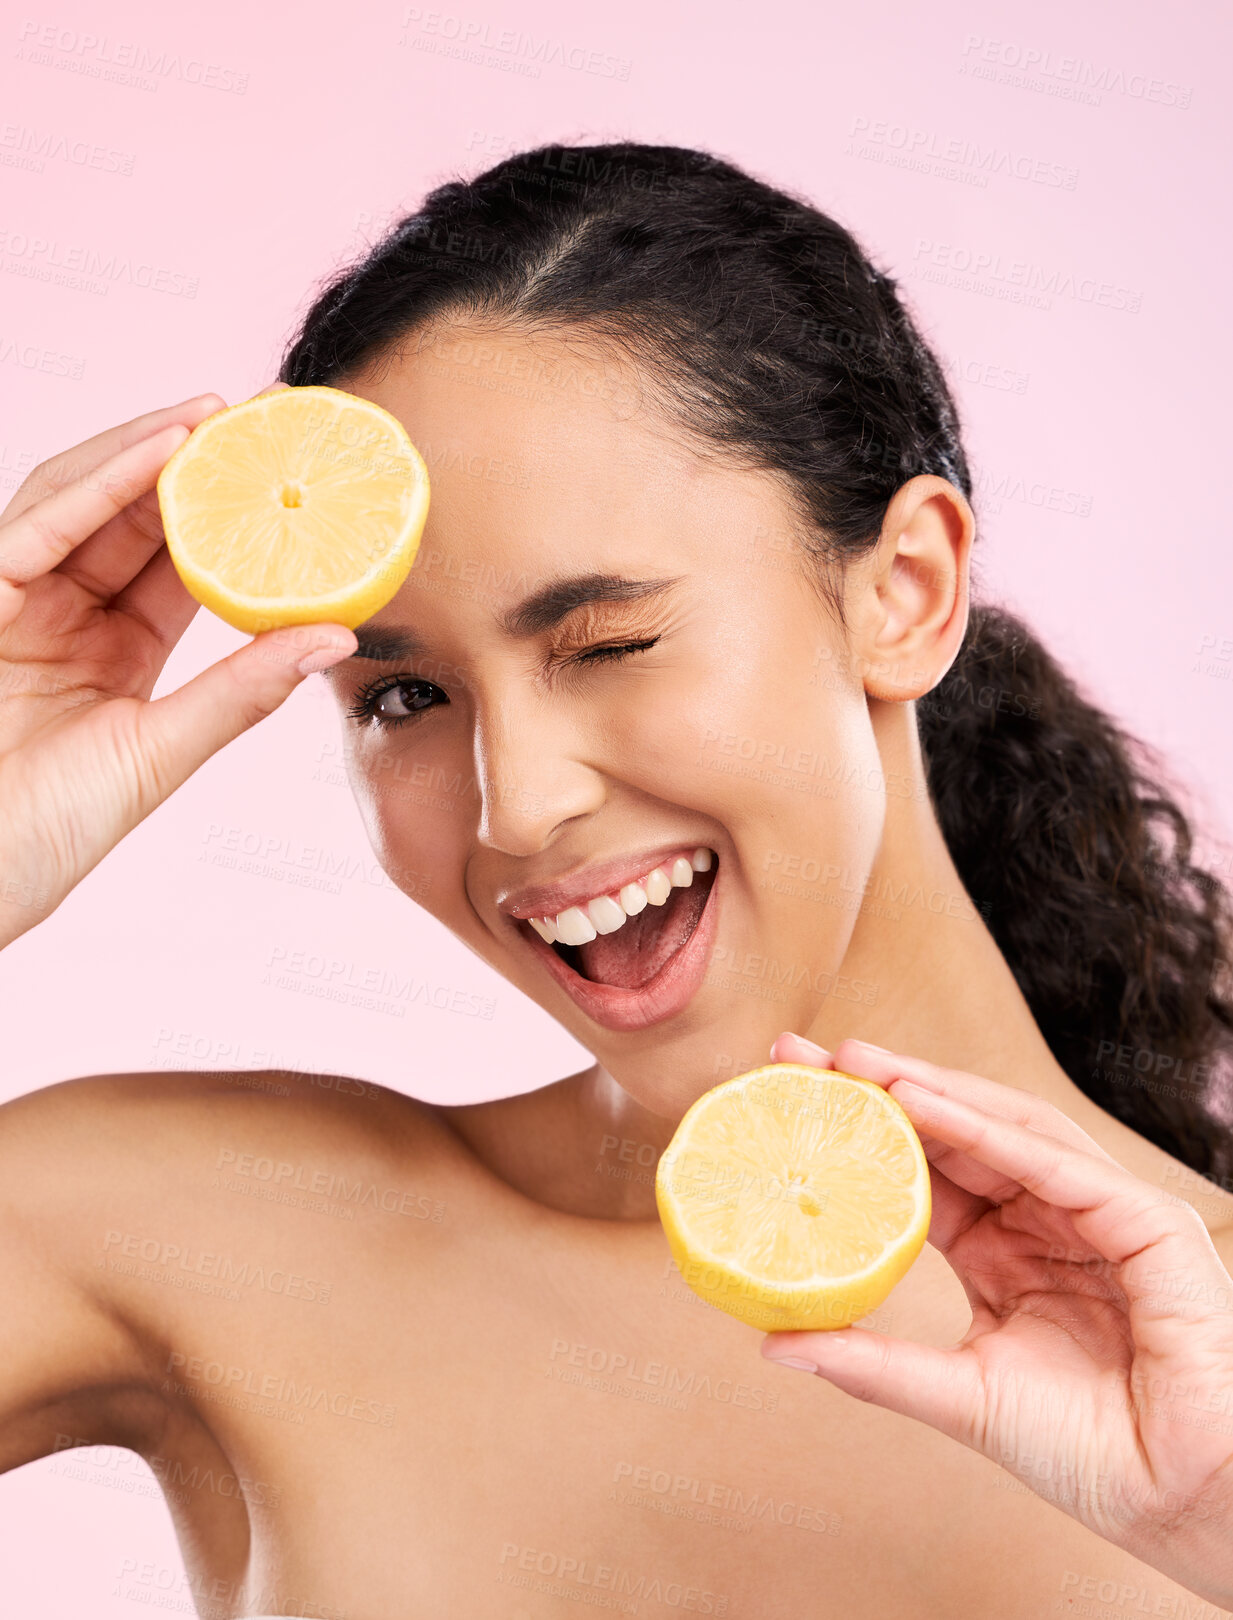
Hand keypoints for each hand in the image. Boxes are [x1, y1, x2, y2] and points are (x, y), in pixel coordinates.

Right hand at [0, 387, 356, 948]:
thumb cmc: (47, 833)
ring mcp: (15, 599)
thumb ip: (241, 691)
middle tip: (265, 414)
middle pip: (131, 513)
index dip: (230, 512)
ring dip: (149, 450)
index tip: (293, 472)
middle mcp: (62, 611)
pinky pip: (39, 526)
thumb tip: (337, 635)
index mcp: (111, 645)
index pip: (177, 559)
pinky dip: (100, 484)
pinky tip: (162, 450)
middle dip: (194, 460)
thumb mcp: (161, 753)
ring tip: (221, 415)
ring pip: (81, 497)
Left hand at [760, 1031, 1232, 1607]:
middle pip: (954, 1132)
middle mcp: (1045, 1218)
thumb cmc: (1086, 1453)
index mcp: (1003, 1250)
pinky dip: (986, 1129)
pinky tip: (921, 1103)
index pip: (921, 1171)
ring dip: (928, 1089)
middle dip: (880, 1088)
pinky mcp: (1143, 1220)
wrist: (1175, 1500)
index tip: (787, 1096)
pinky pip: (1055, 1164)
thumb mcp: (958, 1396)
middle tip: (799, 1055)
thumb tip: (772, 1344)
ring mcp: (1096, 1212)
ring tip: (855, 1064)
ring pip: (1004, 1128)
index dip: (859, 1131)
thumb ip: (873, 1365)